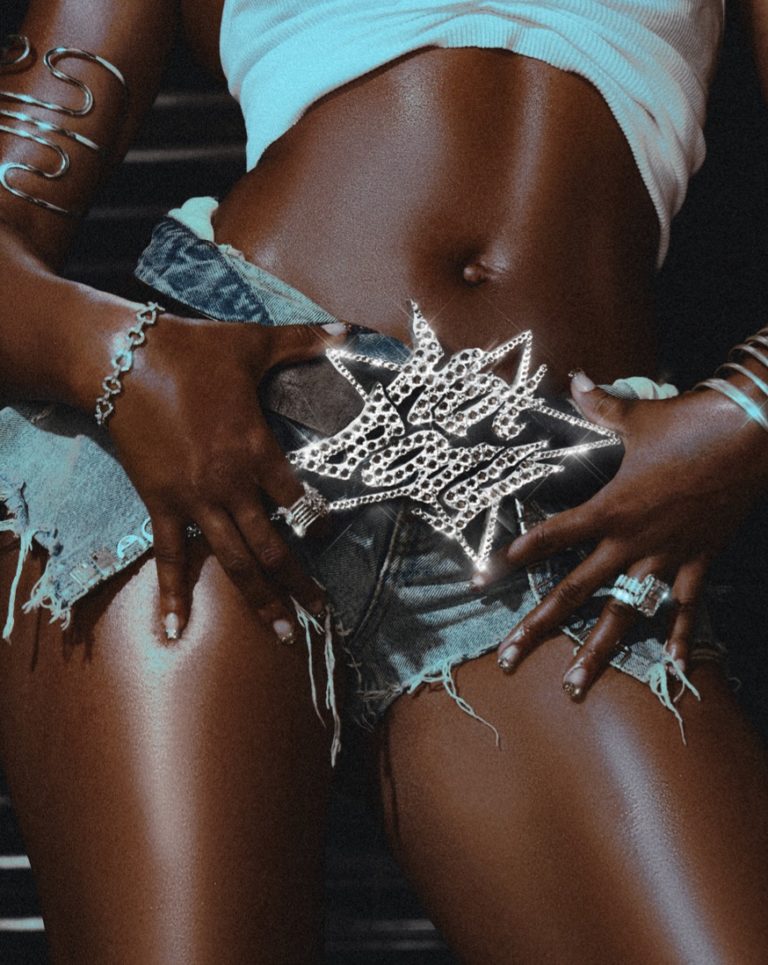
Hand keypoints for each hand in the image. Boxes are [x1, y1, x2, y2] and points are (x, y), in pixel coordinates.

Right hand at [106, 311, 344, 641]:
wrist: (123, 360)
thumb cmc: (192, 351)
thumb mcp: (253, 342)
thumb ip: (304, 342)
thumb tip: (349, 330)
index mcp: (258, 451)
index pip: (299, 500)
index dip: (319, 523)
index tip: (331, 538)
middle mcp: (231, 485)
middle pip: (274, 546)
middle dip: (300, 585)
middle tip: (321, 618)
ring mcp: (195, 501)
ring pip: (234, 561)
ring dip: (259, 599)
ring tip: (282, 634)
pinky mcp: (159, 504)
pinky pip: (168, 557)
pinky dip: (172, 595)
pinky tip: (173, 631)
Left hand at [474, 372, 767, 697]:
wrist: (749, 436)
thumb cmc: (688, 424)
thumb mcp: (637, 415)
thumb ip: (599, 404)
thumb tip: (576, 377)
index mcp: (609, 507)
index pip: (553, 535)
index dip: (521, 553)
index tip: (489, 575)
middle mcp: (630, 541)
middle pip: (574, 592)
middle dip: (538, 627)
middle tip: (508, 659)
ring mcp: (664, 557)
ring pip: (623, 615)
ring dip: (598, 652)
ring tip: (575, 687)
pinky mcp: (698, 562)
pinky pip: (686, 608)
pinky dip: (679, 637)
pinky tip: (670, 667)